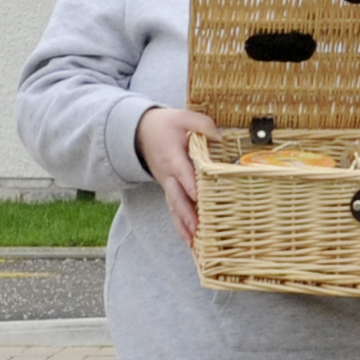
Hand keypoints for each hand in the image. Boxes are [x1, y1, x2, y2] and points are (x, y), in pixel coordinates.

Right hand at [136, 104, 216, 245]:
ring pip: (174, 208)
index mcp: (172, 157)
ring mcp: (166, 185)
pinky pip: (173, 210)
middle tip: (198, 229)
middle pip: (177, 198)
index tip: (198, 197)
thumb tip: (220, 138)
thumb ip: (202, 124)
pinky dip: (181, 226)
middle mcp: (168, 175)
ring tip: (194, 243)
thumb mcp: (183, 116)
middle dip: (187, 215)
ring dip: (183, 226)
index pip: (182, 173)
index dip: (190, 185)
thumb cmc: (164, 124)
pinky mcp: (168, 190)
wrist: (139, 132)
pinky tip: (190, 241)